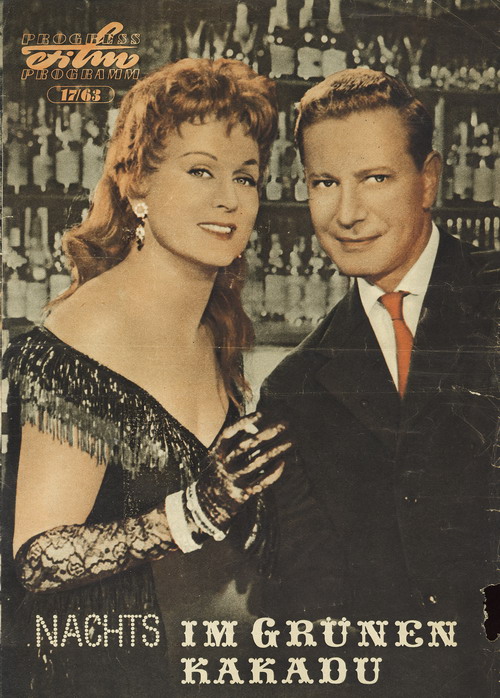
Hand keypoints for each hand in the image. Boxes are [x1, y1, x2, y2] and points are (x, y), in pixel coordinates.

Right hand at [192, 412, 291, 531]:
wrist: (206, 505)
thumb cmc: (217, 472)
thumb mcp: (216, 455)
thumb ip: (231, 441)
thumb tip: (251, 424)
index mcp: (216, 452)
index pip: (231, 432)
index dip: (245, 422)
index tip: (262, 413)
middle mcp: (224, 464)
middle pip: (248, 445)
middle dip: (268, 433)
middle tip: (285, 423)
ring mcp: (233, 479)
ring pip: (259, 462)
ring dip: (277, 450)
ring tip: (291, 441)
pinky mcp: (242, 494)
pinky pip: (261, 482)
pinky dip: (273, 472)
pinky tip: (283, 463)